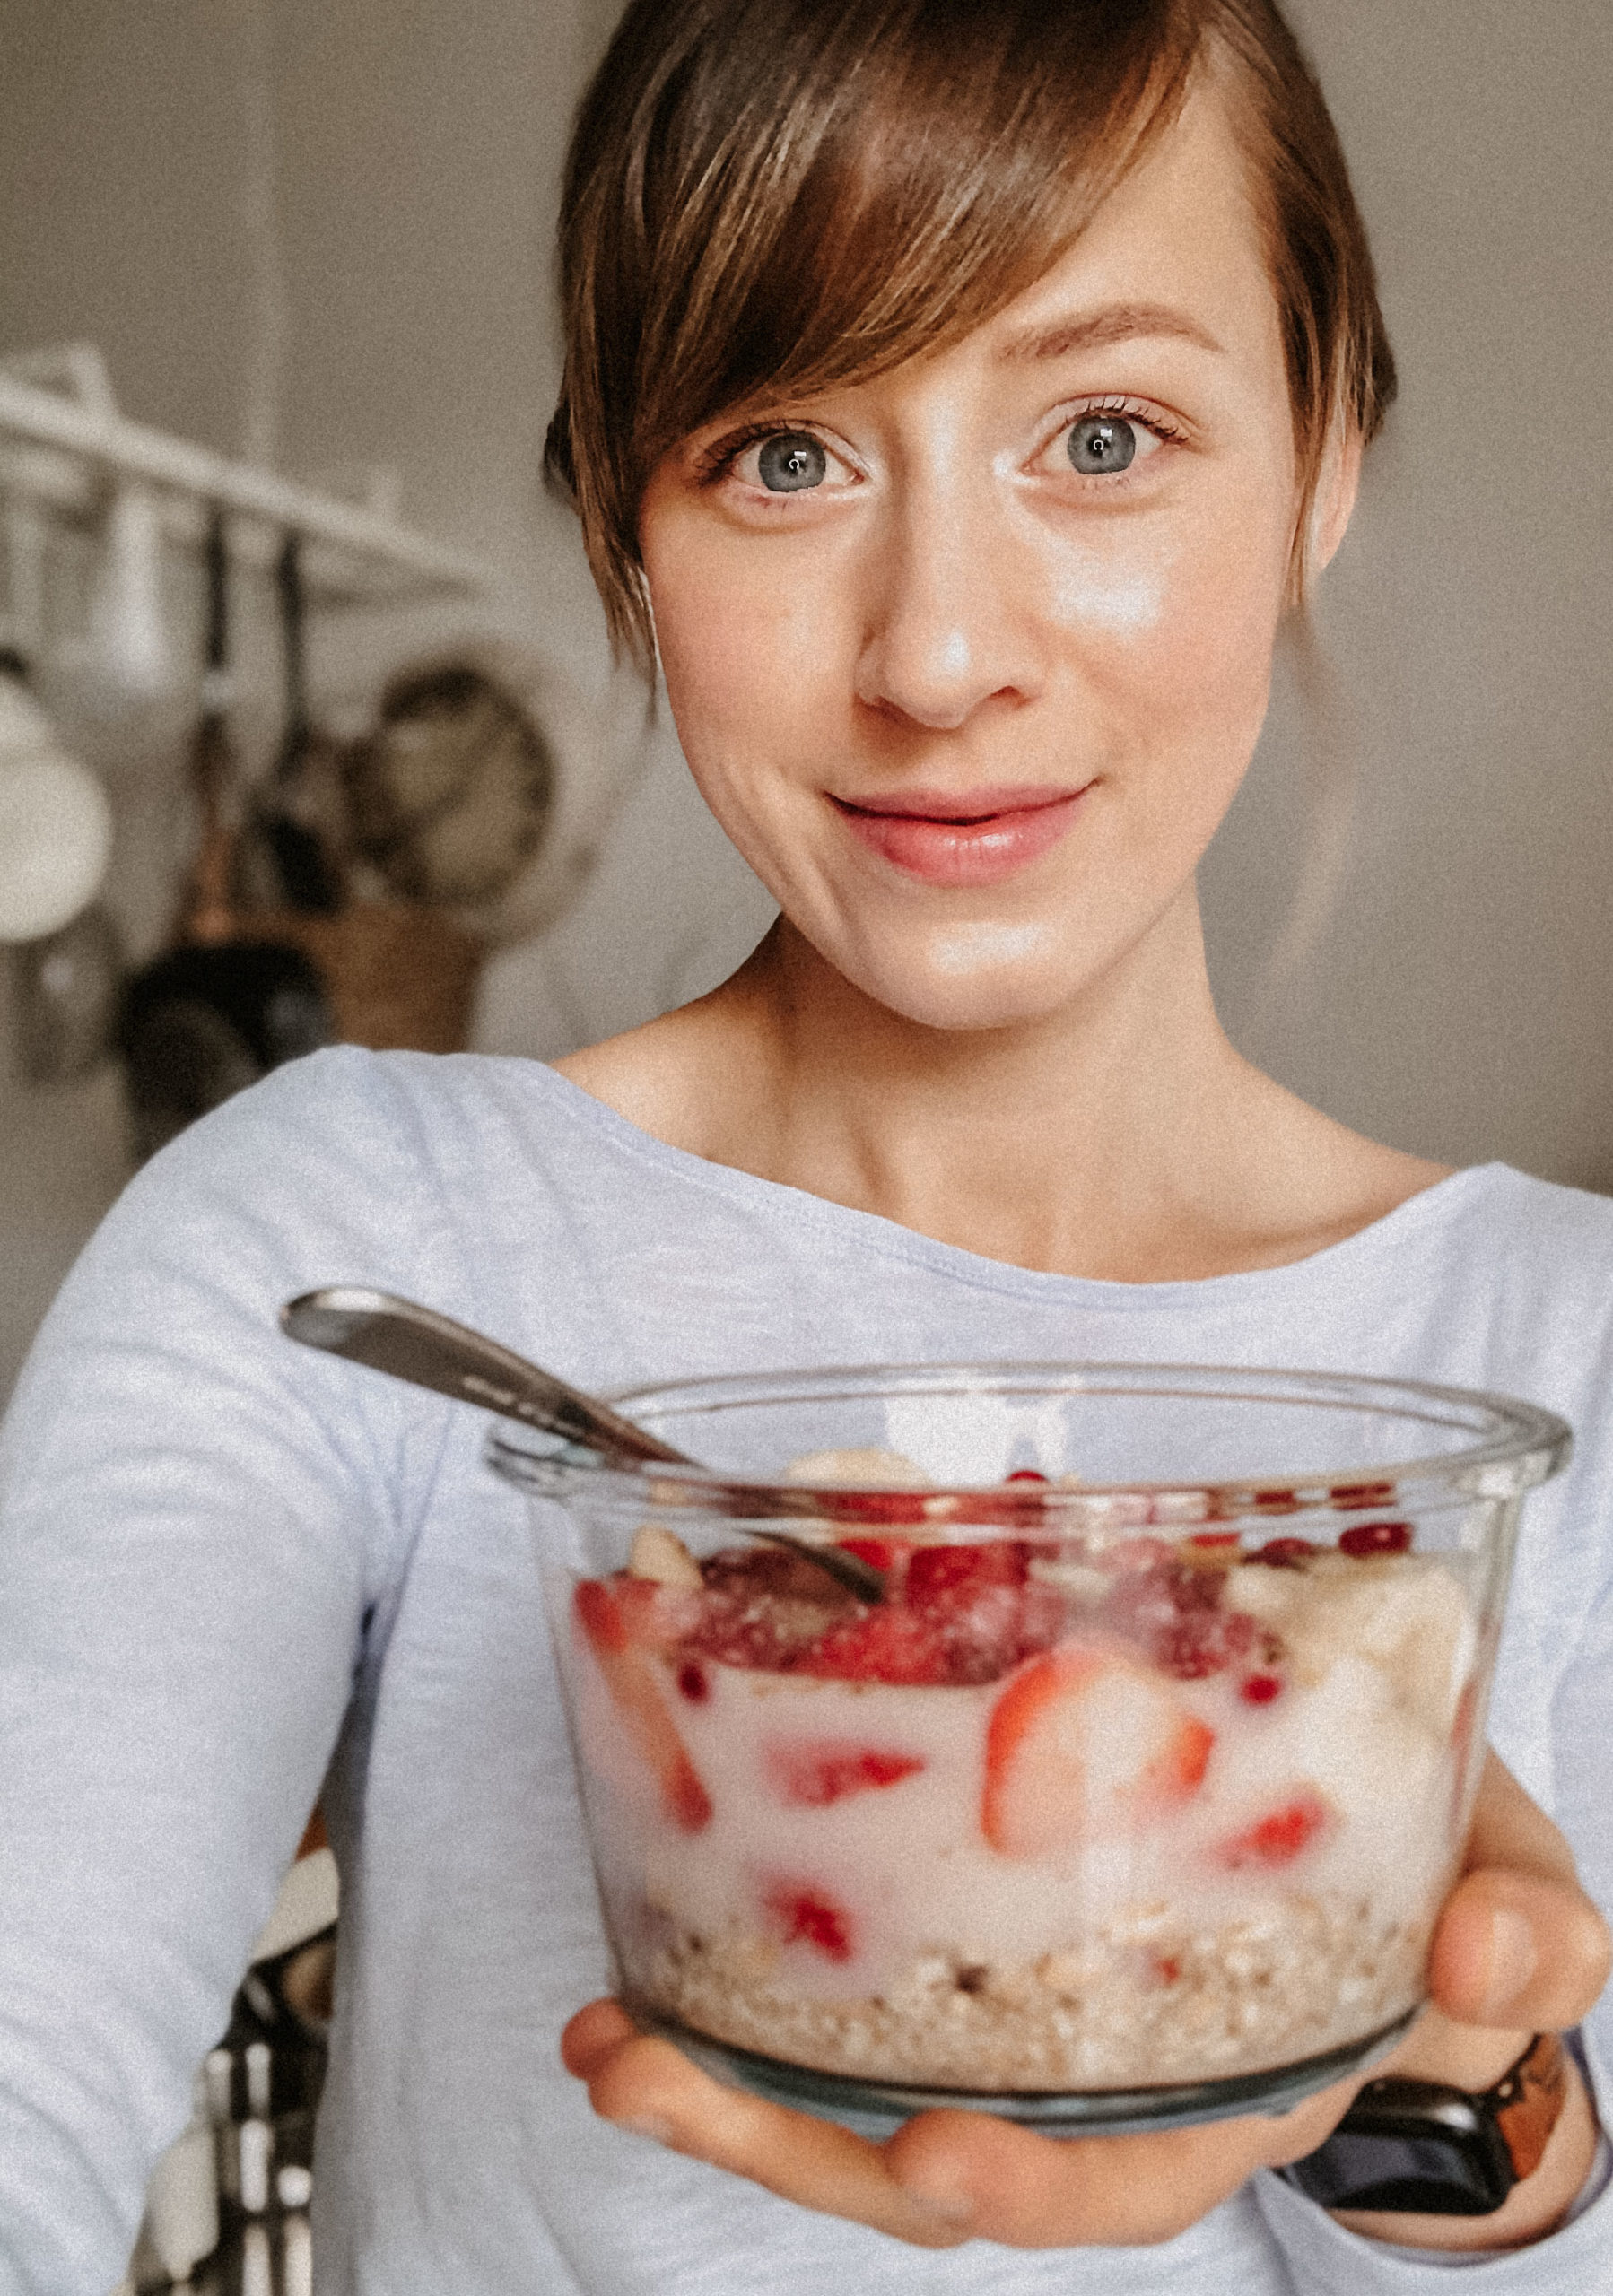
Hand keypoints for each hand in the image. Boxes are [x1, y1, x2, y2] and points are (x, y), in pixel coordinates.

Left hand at [562, 1751, 1609, 2249]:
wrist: (1407, 1859)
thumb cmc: (1447, 1885)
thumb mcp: (1511, 1894)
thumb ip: (1524, 1930)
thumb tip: (1497, 1956)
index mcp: (1231, 2087)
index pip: (1118, 2175)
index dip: (1026, 2185)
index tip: (934, 2160)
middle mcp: (1103, 2080)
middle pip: (927, 2158)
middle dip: (779, 2138)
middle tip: (644, 2077)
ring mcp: (1021, 2012)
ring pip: (854, 2085)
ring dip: (717, 2074)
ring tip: (603, 2038)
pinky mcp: (967, 1923)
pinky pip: (845, 1973)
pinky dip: (741, 1962)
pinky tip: (651, 1925)